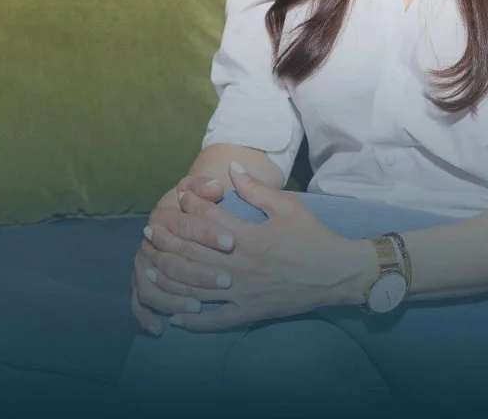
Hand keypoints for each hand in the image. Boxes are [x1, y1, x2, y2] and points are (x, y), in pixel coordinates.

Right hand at [131, 173, 228, 335]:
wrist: (182, 211)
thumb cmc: (198, 201)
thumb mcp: (201, 187)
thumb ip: (206, 185)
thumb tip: (214, 188)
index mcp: (163, 215)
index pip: (184, 225)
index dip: (207, 232)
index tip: (231, 241)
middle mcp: (148, 241)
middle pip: (171, 259)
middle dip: (199, 272)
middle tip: (227, 280)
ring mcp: (143, 264)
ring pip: (154, 284)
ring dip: (175, 297)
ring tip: (200, 305)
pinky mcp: (141, 283)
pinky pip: (138, 302)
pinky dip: (146, 316)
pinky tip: (161, 329)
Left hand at [149, 163, 371, 332]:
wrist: (336, 274)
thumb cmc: (312, 237)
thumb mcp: (287, 206)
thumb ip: (256, 188)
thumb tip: (233, 167)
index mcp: (249, 238)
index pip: (209, 220)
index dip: (191, 206)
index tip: (179, 197)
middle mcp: (239, 267)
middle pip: (193, 254)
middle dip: (168, 241)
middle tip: (151, 232)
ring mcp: (242, 293)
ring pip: (196, 288)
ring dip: (170, 278)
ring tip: (151, 268)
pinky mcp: (248, 312)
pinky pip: (215, 321)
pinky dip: (193, 320)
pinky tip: (177, 315)